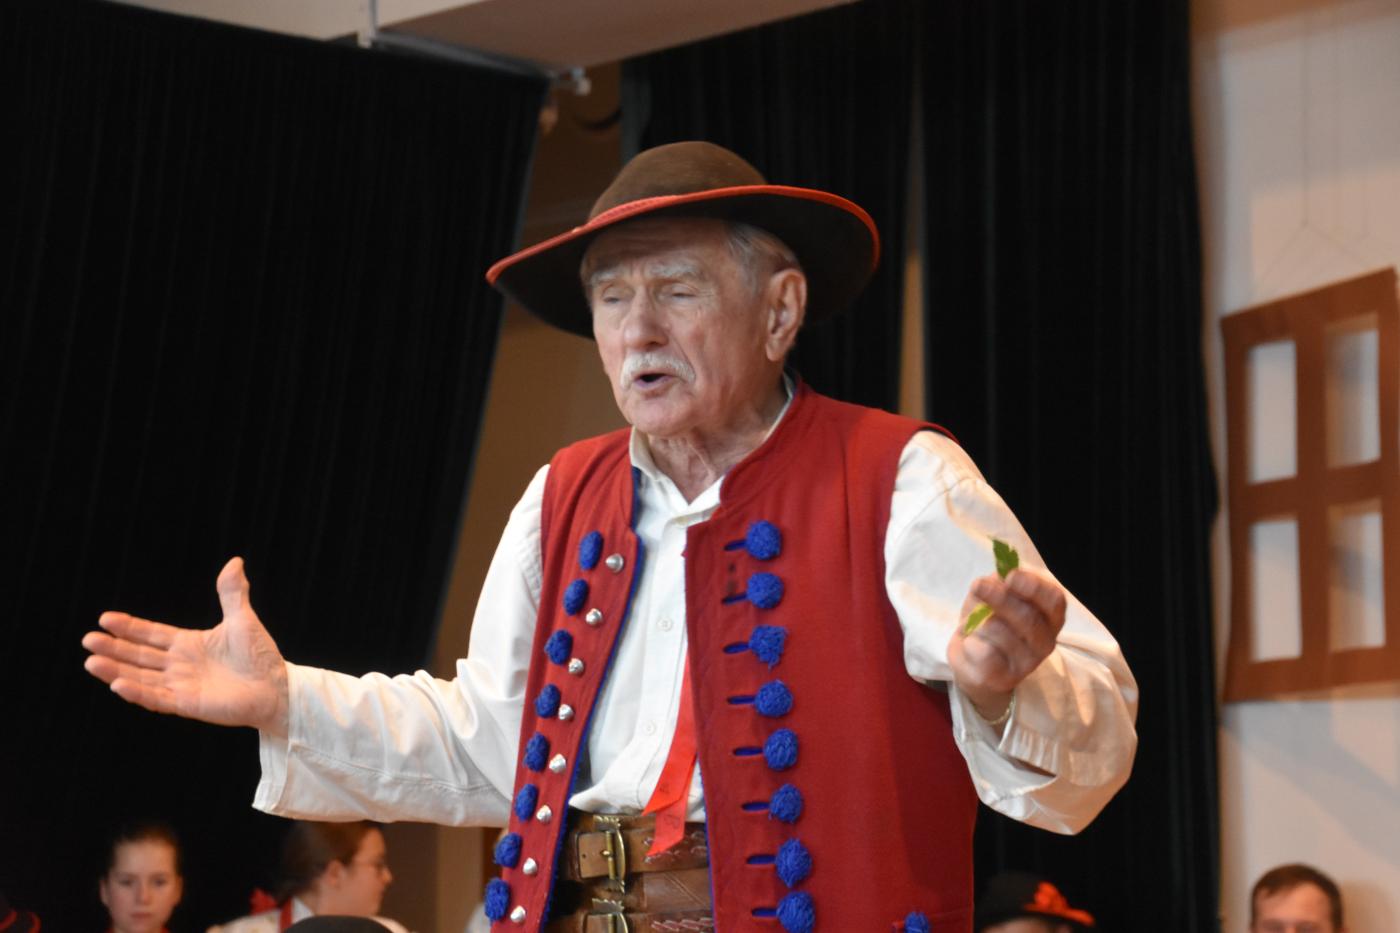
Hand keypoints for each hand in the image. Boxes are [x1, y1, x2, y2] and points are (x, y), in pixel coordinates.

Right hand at [82, 557, 289, 736]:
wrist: (276, 687)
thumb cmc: (261, 655)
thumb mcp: (243, 619)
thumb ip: (232, 593)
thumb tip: (234, 561)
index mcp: (188, 644)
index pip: (151, 634)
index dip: (129, 627)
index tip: (104, 618)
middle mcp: (179, 665)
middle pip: (139, 655)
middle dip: (113, 648)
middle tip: (87, 640)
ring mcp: (181, 685)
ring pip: (140, 677)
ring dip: (116, 669)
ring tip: (91, 661)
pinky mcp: (187, 704)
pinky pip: (157, 698)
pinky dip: (137, 692)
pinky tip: (117, 684)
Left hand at [948, 567, 1065, 725]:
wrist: (972, 660)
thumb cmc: (989, 620)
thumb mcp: (994, 594)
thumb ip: (998, 583)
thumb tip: (996, 578)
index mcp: (1050, 617)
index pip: (1054, 600)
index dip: (1033, 586)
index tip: (1010, 576)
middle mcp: (1046, 642)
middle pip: (1029, 618)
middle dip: (1000, 599)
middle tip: (978, 586)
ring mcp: (1027, 663)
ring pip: (1003, 634)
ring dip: (980, 620)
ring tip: (973, 621)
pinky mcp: (1004, 678)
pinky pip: (986, 654)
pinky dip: (971, 641)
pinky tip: (971, 641)